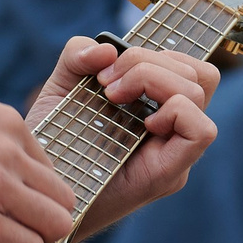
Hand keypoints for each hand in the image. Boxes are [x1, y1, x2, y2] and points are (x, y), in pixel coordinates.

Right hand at [0, 93, 77, 242]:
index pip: (49, 168)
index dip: (32, 193)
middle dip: (42, 219)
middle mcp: (11, 150)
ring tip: (1, 242)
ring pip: (55, 226)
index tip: (12, 205)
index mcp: (6, 121)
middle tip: (14, 230)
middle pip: (63, 198)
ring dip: (32, 240)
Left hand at [27, 36, 220, 240]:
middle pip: (197, 73)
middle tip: (107, 84)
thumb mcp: (60, 88)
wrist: (40, 195)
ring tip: (113, 96)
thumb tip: (107, 48)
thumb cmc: (54, 146)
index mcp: (156, 108)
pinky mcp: (169, 174)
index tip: (107, 70)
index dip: (154, 54)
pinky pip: (201, 131)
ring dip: (153, 80)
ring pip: (199, 93)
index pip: (186, 66)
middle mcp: (172, 131)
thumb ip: (78, 57)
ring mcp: (175, 154)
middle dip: (147, 63)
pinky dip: (174, 113)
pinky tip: (142, 123)